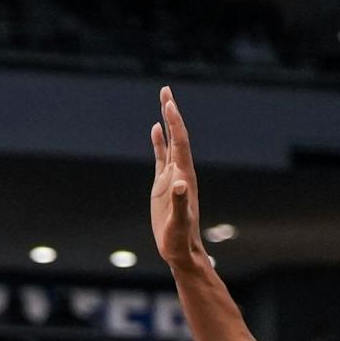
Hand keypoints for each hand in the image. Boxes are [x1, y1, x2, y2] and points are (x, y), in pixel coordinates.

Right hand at [149, 86, 205, 272]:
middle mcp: (180, 172)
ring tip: (164, 101)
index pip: (180, 142)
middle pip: (177, 136)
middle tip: (166, 90)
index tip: (168, 102)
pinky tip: (154, 129)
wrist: (180, 251)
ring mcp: (172, 177)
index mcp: (185, 176)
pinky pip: (161, 157)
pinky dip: (158, 142)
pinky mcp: (163, 185)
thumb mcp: (179, 223)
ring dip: (167, 122)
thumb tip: (179, 183)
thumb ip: (180, 204)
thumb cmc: (180, 240)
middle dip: (172, 113)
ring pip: (170, 142)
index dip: (175, 122)